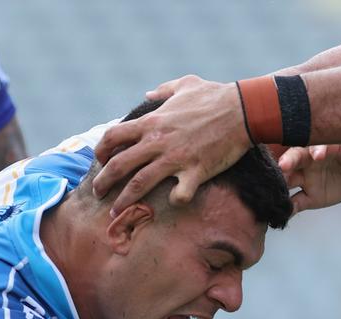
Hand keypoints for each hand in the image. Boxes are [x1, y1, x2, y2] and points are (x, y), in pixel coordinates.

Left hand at [92, 76, 251, 214]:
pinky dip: (174, 201)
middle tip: (98, 193)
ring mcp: (175, 158)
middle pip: (119, 165)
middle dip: (103, 182)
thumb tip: (148, 94)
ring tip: (116, 212)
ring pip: (139, 184)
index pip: (113, 137)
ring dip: (123, 201)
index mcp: (152, 121)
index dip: (101, 151)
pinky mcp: (195, 171)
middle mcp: (157, 141)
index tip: (101, 161)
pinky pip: (179, 194)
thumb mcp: (184, 84)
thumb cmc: (214, 95)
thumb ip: (162, 91)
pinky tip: (174, 202)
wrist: (242, 110)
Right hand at [279, 144, 340, 214]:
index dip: (315, 149)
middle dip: (287, 162)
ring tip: (276, 192)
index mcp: (323, 146)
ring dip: (281, 185)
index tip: (317, 155)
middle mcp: (309, 161)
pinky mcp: (309, 197)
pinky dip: (288, 209)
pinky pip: (295, 203)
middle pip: (294, 159)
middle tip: (283, 166)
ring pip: (289, 181)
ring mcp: (307, 179)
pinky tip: (282, 213)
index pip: (315, 144)